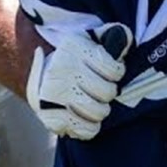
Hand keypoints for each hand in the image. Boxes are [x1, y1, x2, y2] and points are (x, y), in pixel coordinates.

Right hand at [25, 22, 132, 139]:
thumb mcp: (93, 40)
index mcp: (72, 46)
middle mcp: (60, 68)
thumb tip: (124, 39)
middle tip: (99, 89)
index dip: (116, 73)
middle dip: (108, 92)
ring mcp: (52, 93)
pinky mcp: (48, 116)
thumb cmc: (77, 58)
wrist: (42, 75)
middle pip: (107, 92)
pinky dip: (88, 127)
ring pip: (98, 112)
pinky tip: (83, 117)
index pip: (114, 69)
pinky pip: (84, 129)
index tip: (107, 72)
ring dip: (100, 110)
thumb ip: (113, 36)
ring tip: (92, 102)